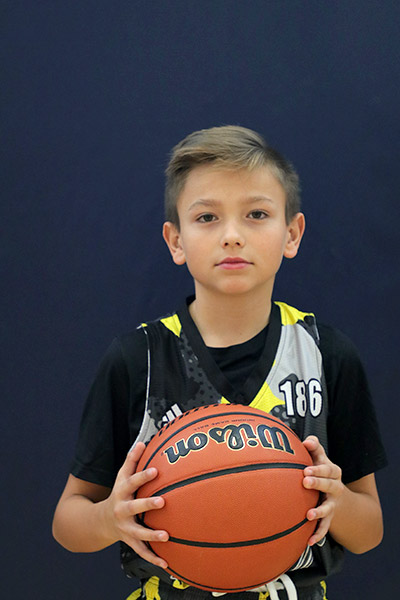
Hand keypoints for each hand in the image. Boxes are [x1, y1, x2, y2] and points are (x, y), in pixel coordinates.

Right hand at [103, 442, 168, 567]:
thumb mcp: (121, 477)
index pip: (132, 482)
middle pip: (134, 507)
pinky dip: (153, 558)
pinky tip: (167, 562)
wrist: (100, 522)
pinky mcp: (130, 541)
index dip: (143, 476)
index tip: (156, 470)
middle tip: (163, 502)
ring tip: (166, 536)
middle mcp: (122, 510)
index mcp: (122, 492)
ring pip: (138, 533)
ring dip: (151, 535)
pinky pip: (142, 551)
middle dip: (148, 504)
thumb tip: (142, 442)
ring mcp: (125, 528)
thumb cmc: (118, 494)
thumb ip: (132, 460)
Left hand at [302, 435, 343, 545]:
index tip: (306, 468)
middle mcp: (335, 488)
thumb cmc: (321, 471)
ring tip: (309, 515)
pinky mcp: (329, 518)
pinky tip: (310, 541)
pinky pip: (325, 528)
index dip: (318, 468)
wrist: (339, 496)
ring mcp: (333, 504)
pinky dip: (318, 534)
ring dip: (319, 511)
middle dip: (318, 482)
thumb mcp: (320, 459)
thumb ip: (314, 448)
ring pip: (329, 508)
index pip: (329, 468)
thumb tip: (306, 441)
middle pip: (330, 485)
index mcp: (333, 472)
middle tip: (305, 481)